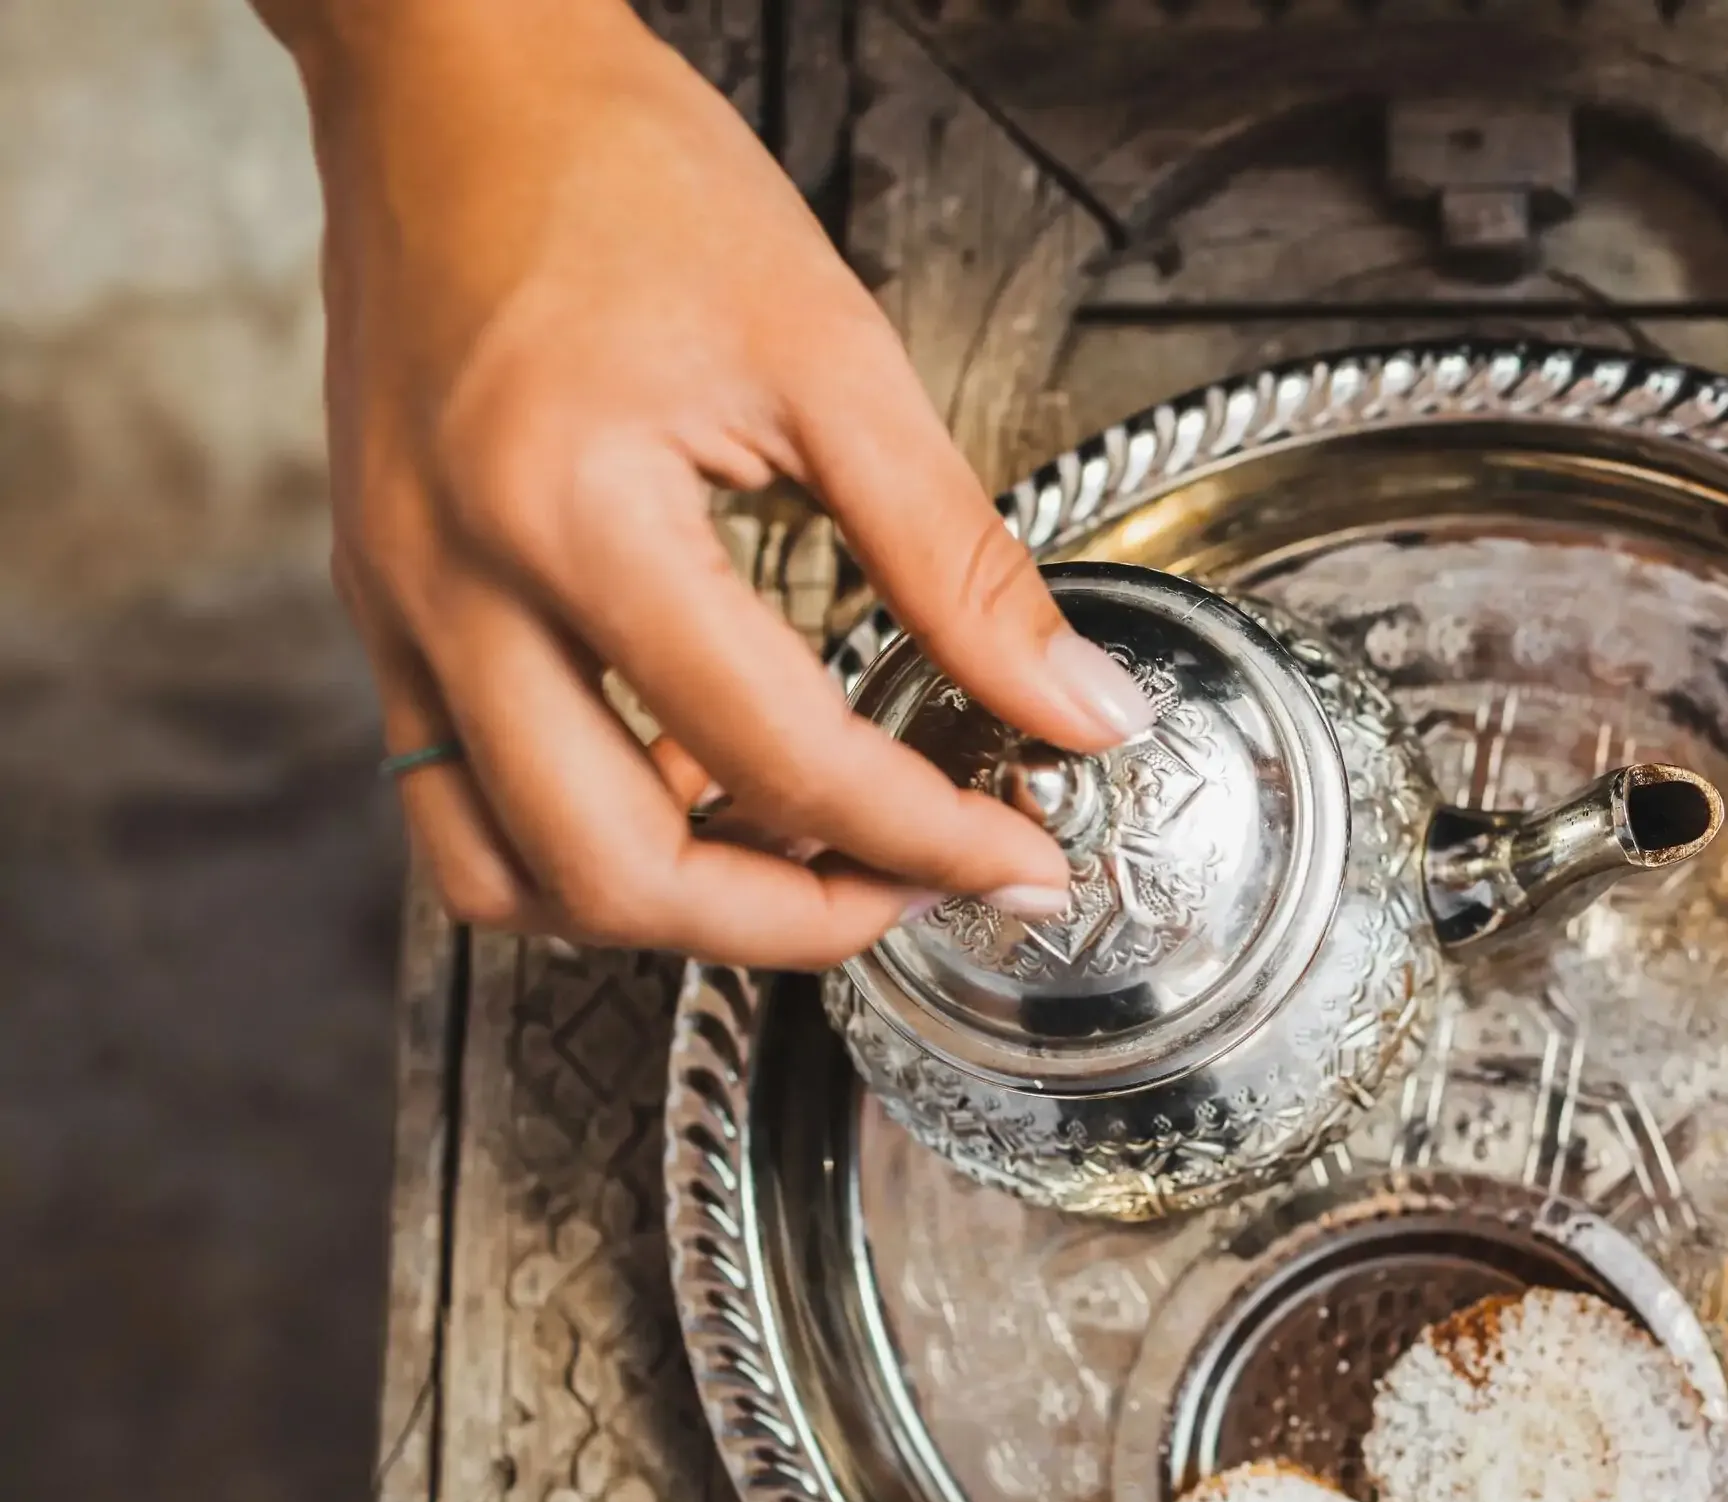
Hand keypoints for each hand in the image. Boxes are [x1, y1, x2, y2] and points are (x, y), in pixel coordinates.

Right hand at [269, 0, 1147, 967]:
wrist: (451, 79)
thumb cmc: (624, 175)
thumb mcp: (835, 357)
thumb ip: (962, 561)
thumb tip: (1079, 708)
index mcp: (570, 511)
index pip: (779, 755)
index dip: (927, 837)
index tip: (1019, 861)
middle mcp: (451, 584)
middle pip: (614, 871)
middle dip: (790, 923)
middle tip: (913, 893)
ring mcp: (395, 607)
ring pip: (504, 873)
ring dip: (664, 910)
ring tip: (803, 858)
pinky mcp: (380, 605)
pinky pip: (453, 799)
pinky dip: (575, 840)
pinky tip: (689, 787)